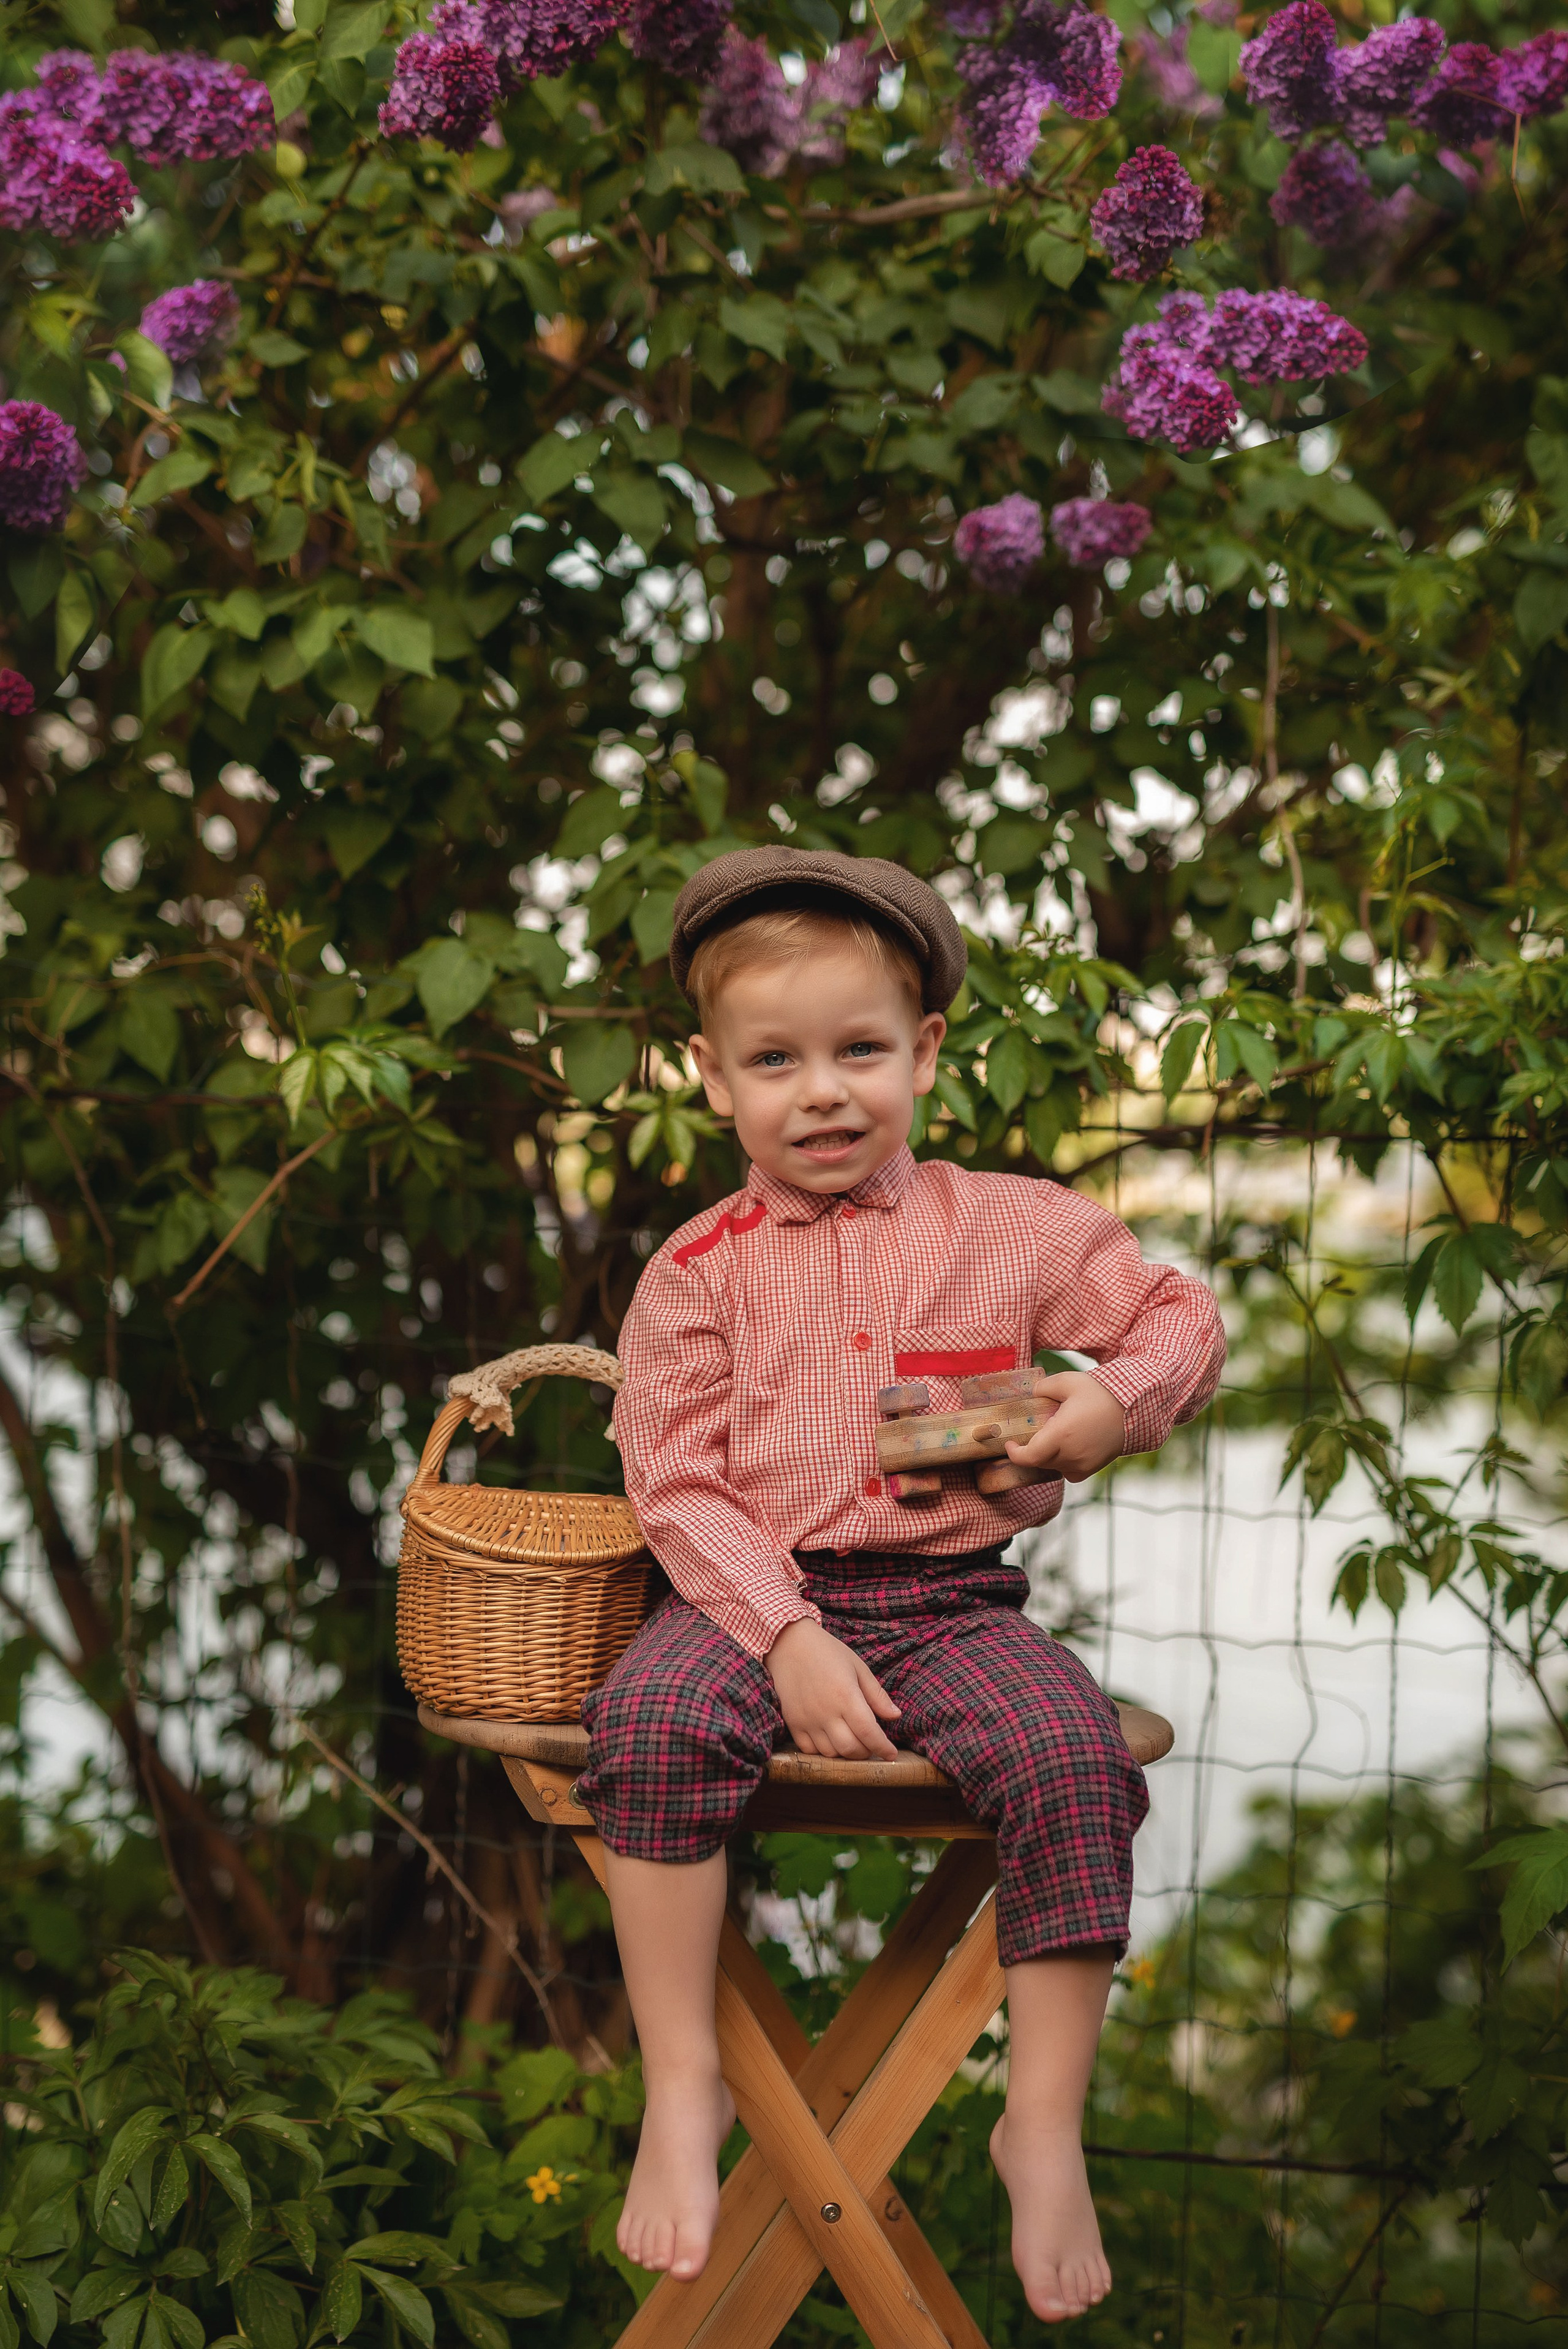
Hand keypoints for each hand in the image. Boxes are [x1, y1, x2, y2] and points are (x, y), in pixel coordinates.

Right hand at [766, 1618, 901, 1760]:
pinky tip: (830, 1739)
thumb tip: (895, 1716)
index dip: (883, 1748)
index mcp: (846, 1696)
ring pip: (831, 1753)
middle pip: (851, 1749)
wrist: (788, 1643)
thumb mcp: (858, 1667)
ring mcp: (807, 1719)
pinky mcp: (792, 1722)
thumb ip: (877, 1695)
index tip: (891, 1754)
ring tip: (852, 1740)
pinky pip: (809, 1749)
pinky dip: (823, 1751)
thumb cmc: (827, 1652)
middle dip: (867, 1752)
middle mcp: (826, 1712)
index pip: (869, 1733)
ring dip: (846, 1752)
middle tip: (872, 1745)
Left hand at [1005, 1372, 1125, 1481]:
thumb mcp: (1068, 1381)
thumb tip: (1031, 1395)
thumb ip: (1043, 1388)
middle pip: (1040, 1460)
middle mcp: (1071, 1454)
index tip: (1010, 1443)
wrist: (1134, 1408)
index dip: (1015, 1453)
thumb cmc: (1101, 1393)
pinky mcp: (1093, 1468)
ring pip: (1054, 1466)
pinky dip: (1064, 1462)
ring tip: (1057, 1433)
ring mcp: (1083, 1464)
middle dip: (1032, 1448)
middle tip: (1036, 1431)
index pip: (1029, 1456)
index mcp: (1061, 1435)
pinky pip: (1070, 1472)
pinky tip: (1069, 1446)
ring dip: (1049, 1454)